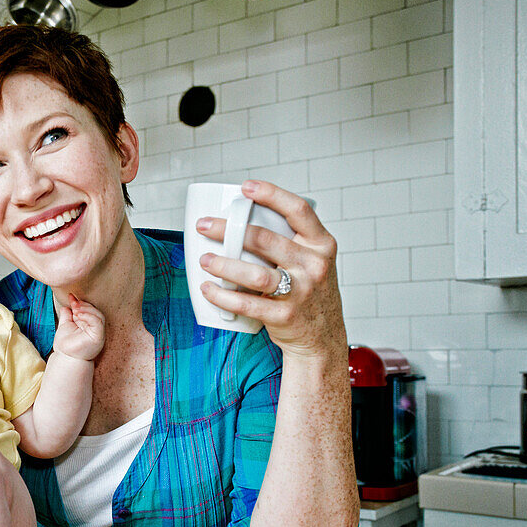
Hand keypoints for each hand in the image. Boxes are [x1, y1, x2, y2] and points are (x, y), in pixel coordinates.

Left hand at [53, 295, 104, 360]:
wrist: (65, 359)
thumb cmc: (65, 346)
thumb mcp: (65, 326)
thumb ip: (67, 315)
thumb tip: (67, 304)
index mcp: (88, 325)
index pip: (89, 310)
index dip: (80, 302)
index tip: (71, 297)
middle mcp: (95, 329)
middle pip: (95, 311)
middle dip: (83, 305)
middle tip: (74, 304)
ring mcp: (98, 333)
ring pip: (98, 315)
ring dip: (86, 309)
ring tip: (75, 310)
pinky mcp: (98, 337)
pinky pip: (97, 322)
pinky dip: (89, 316)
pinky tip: (79, 315)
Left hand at [196, 180, 346, 359]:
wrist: (322, 338)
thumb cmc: (309, 293)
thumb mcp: (313, 262)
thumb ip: (290, 242)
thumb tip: (243, 222)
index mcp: (321, 245)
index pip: (299, 210)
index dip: (272, 194)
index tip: (246, 187)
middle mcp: (314, 265)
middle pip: (265, 239)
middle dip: (229, 229)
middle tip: (205, 226)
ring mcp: (301, 292)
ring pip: (255, 274)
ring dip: (224, 265)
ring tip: (204, 259)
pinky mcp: (285, 316)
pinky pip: (247, 303)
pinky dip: (223, 296)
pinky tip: (208, 289)